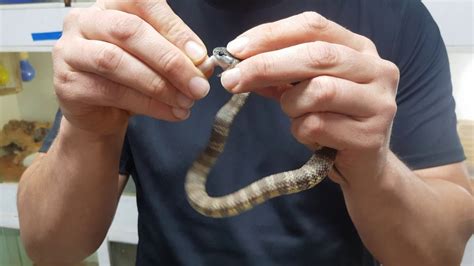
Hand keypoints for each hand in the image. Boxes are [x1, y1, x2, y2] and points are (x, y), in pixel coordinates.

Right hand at [53, 0, 210, 136]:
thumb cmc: (131, 77)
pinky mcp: (67, 83)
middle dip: (170, 61)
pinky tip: (170, 112)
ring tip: (186, 101)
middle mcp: (85, 20)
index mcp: (112, 5)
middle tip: (198, 86)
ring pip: (117, 62)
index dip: (175, 30)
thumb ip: (178, 56)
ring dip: (159, 86)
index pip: (144, 4)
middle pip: (129, 31)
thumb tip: (204, 65)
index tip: (201, 57)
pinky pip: (110, 92)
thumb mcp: (156, 60)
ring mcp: (70, 50)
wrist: (101, 112)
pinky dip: (148, 105)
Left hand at [220, 12, 399, 186]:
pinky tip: (312, 138)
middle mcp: (377, 69)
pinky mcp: (371, 136)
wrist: (362, 167)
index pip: (313, 26)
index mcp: (359, 48)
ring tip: (295, 116)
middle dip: (266, 65)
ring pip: (318, 91)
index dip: (272, 34)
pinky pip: (317, 126)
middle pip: (316, 55)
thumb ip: (279, 74)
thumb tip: (237, 65)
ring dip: (291, 106)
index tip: (235, 49)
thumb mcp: (304, 90)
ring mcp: (380, 102)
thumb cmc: (331, 121)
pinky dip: (301, 132)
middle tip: (231, 79)